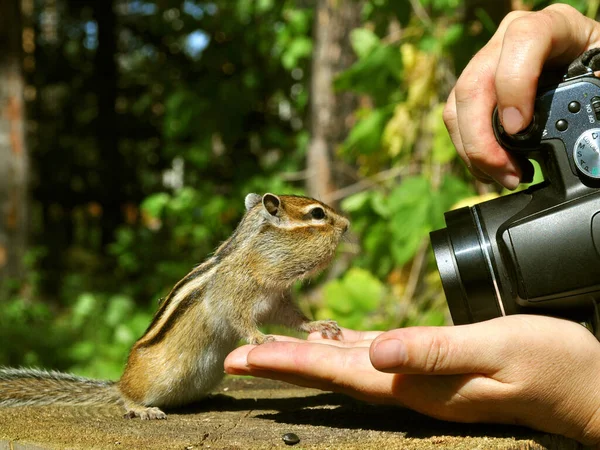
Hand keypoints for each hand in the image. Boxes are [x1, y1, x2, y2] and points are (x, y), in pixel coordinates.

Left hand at [225, 316, 599, 444]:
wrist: (582, 383)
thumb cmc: (548, 365)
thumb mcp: (497, 351)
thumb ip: (436, 352)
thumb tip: (378, 352)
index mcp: (415, 382)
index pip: (335, 372)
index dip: (287, 364)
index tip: (243, 360)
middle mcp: (407, 383)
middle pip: (328, 371)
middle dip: (280, 363)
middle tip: (234, 359)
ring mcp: (416, 375)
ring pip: (344, 363)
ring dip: (304, 355)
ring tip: (267, 349)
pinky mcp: (429, 362)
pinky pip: (371, 353)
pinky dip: (342, 346)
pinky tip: (331, 339)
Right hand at [443, 4, 599, 188]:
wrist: (589, 70)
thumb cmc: (598, 68)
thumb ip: (597, 88)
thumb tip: (582, 121)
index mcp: (551, 26)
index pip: (521, 41)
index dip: (514, 84)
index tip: (518, 128)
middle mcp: (509, 41)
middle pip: (474, 85)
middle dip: (482, 139)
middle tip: (508, 173)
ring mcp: (487, 65)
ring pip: (457, 107)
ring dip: (473, 151)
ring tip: (502, 176)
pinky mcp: (476, 90)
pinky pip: (458, 120)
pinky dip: (470, 150)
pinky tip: (492, 168)